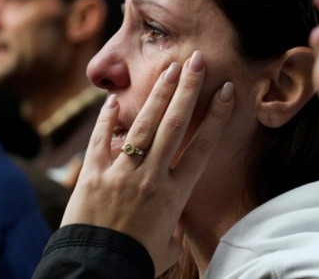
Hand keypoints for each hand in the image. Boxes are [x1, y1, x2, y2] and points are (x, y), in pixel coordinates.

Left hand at [61, 50, 234, 274]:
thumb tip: (172, 226)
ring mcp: (121, 173)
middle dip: (187, 89)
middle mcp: (151, 177)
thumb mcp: (166, 247)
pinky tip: (113, 99)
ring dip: (157, 94)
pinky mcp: (92, 175)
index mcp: (174, 194)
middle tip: (196, 61)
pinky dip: (107, 118)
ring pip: (144, 125)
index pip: (202, 147)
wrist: (97, 270)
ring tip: (169, 68)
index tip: (227, 91)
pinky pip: (101, 140)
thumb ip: (172, 229)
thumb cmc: (136, 262)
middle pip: (174, 125)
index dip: (216, 116)